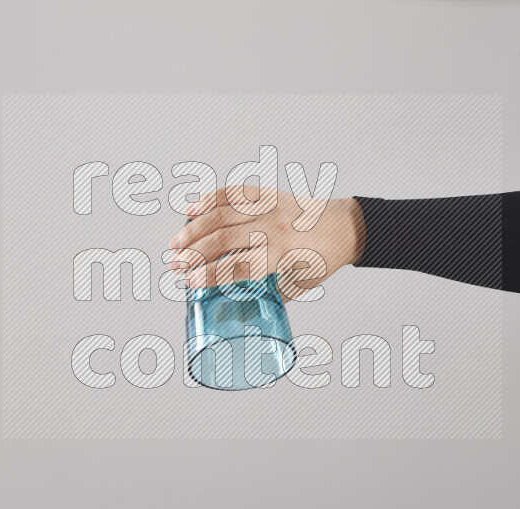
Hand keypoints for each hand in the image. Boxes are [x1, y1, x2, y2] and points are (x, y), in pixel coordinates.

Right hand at [168, 185, 365, 300]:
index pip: (240, 265)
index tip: (189, 281)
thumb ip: (265, 292)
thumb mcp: (297, 285)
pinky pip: (232, 193)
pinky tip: (191, 210)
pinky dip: (209, 200)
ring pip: (223, 213)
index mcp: (284, 254)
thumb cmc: (321, 260)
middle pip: (225, 239)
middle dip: (195, 253)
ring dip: (195, 229)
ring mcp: (270, 207)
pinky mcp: (267, 194)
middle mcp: (275, 228)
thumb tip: (232, 304)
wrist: (344, 227)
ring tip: (175, 243)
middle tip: (175, 265)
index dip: (211, 274)